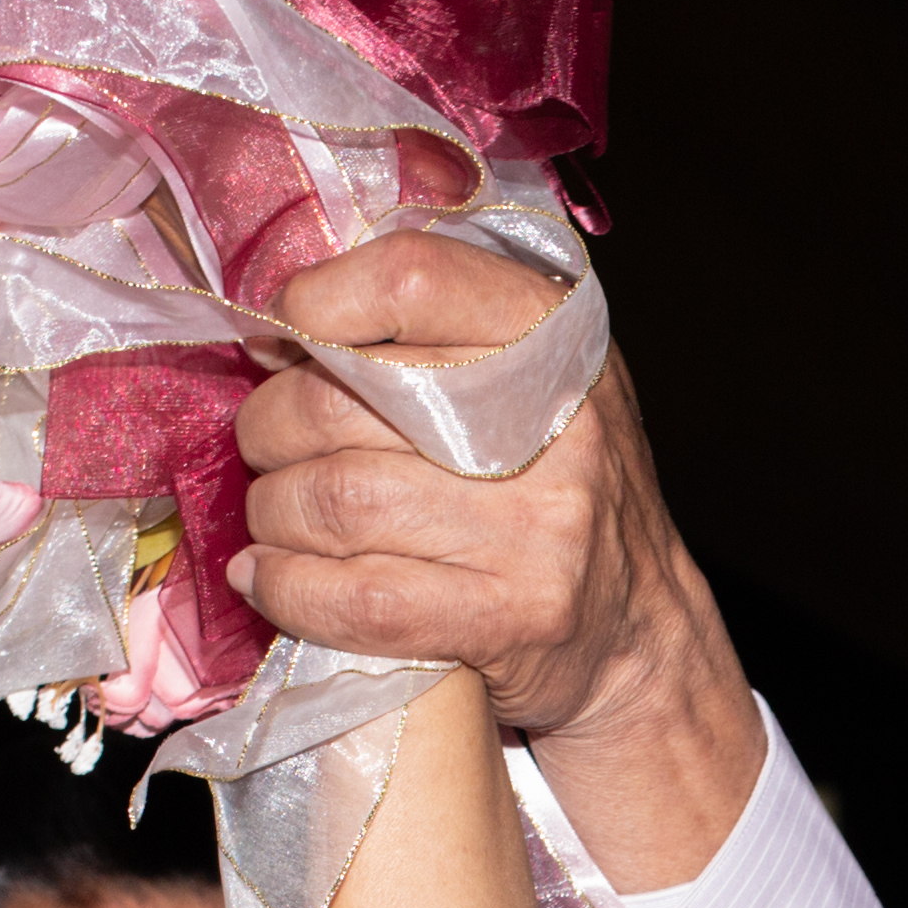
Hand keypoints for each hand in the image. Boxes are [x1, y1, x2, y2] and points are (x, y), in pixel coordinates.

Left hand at [232, 233, 756, 886]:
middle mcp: (553, 425)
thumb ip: (431, 331)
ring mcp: (537, 528)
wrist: (640, 628)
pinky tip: (271, 578)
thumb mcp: (529, 372)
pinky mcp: (510, 616)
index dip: (315, 306)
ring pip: (335, 502)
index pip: (407, 279)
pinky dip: (288, 588)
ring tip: (277, 514)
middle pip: (340, 403)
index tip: (288, 345)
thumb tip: (282, 336)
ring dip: (273, 512)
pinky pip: (357, 599)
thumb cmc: (555, 484)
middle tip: (267, 447)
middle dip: (269, 428)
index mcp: (551, 335)